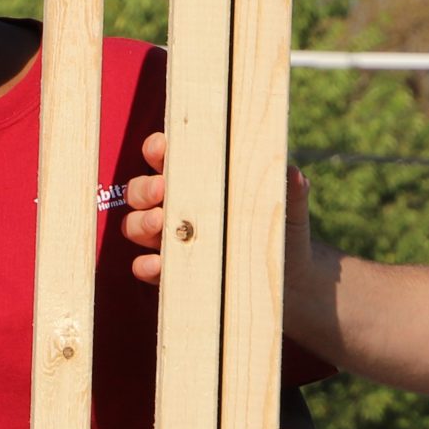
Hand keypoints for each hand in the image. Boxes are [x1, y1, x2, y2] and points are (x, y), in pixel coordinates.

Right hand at [122, 132, 312, 288]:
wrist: (290, 280)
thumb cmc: (284, 234)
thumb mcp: (288, 210)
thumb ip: (290, 192)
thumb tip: (294, 174)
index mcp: (199, 184)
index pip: (168, 160)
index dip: (158, 150)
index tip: (162, 147)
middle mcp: (177, 209)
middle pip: (139, 191)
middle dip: (143, 188)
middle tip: (161, 189)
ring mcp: (170, 241)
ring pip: (134, 226)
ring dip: (140, 222)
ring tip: (159, 223)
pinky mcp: (171, 274)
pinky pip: (145, 267)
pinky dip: (145, 264)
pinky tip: (157, 262)